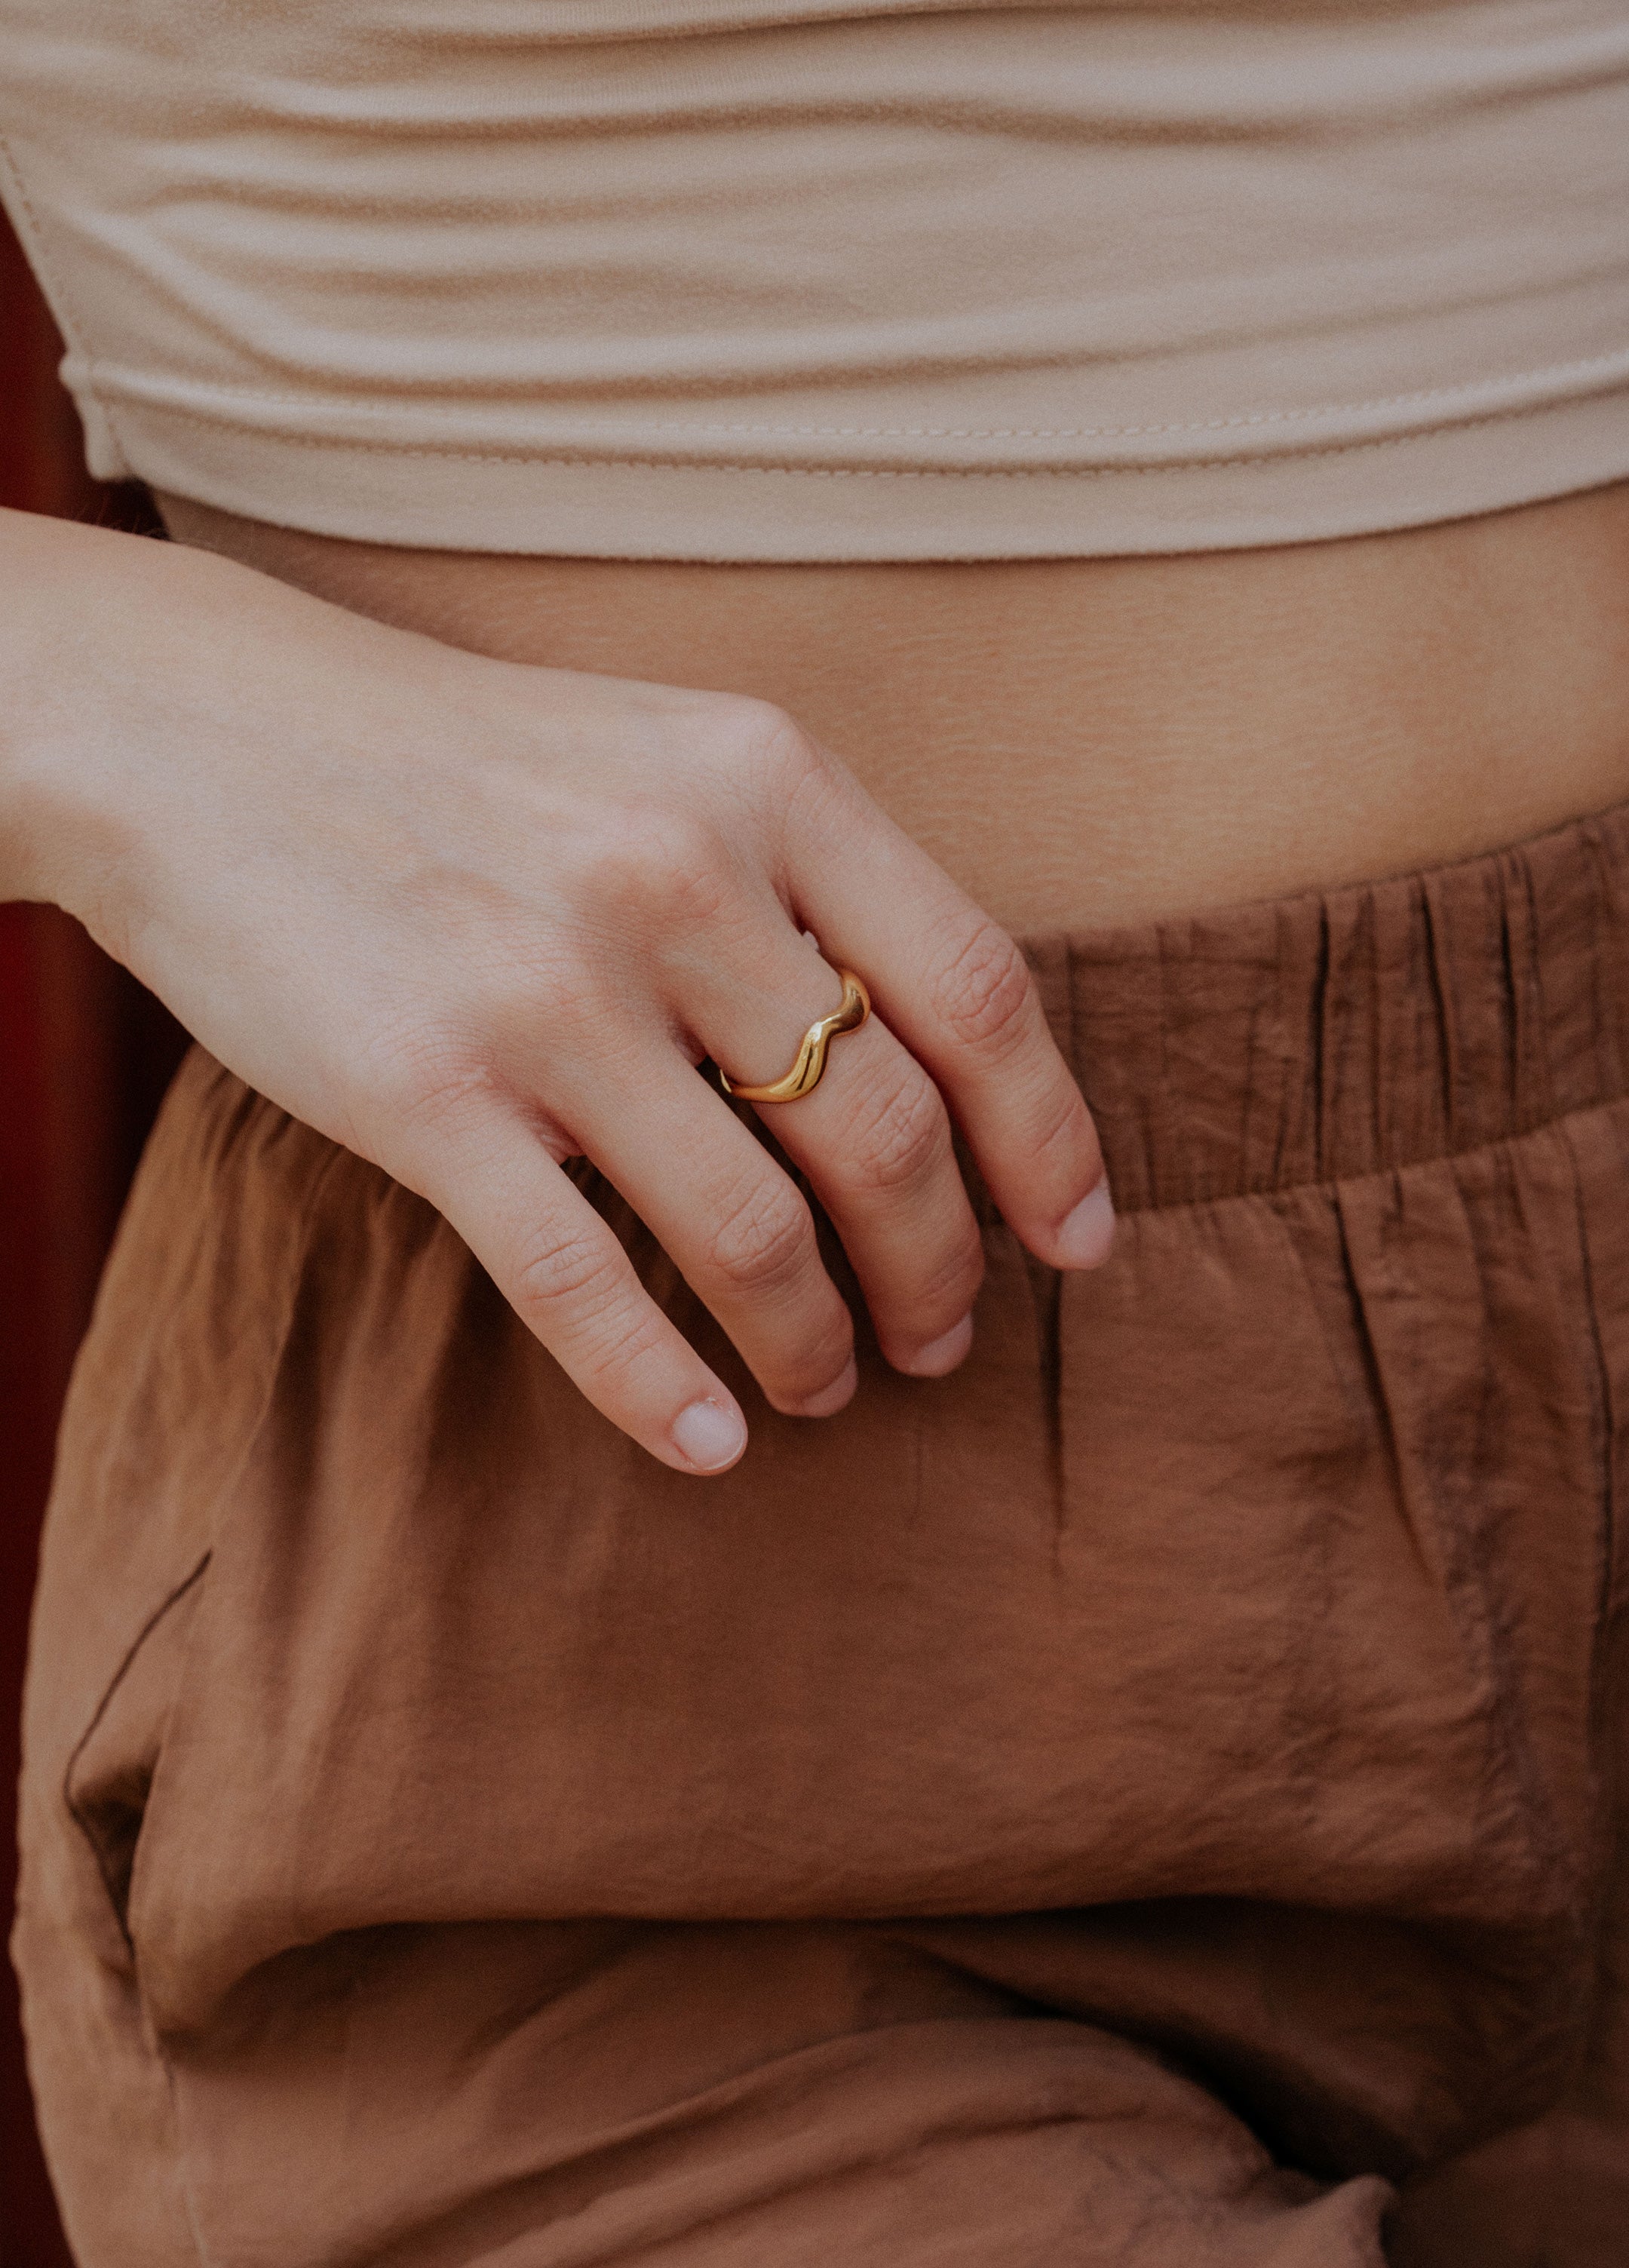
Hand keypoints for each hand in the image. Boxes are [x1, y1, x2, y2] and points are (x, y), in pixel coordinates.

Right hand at [10, 513, 1113, 1473]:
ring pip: (752, 1229)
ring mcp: (546, 986)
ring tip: (827, 1385)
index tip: (1076, 1244)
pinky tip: (708, 1441)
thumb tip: (939, 1075)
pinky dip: (662, 1385)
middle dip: (940, 1271)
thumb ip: (806, 885)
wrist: (208, 728)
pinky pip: (580, 1281)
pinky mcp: (423, 1086)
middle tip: (939, 1339)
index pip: (979, 992)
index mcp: (766, 780)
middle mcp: (674, 875)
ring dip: (815, 1341)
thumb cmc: (469, 765)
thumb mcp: (670, 761)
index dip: (1051, 1142)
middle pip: (886, 1135)